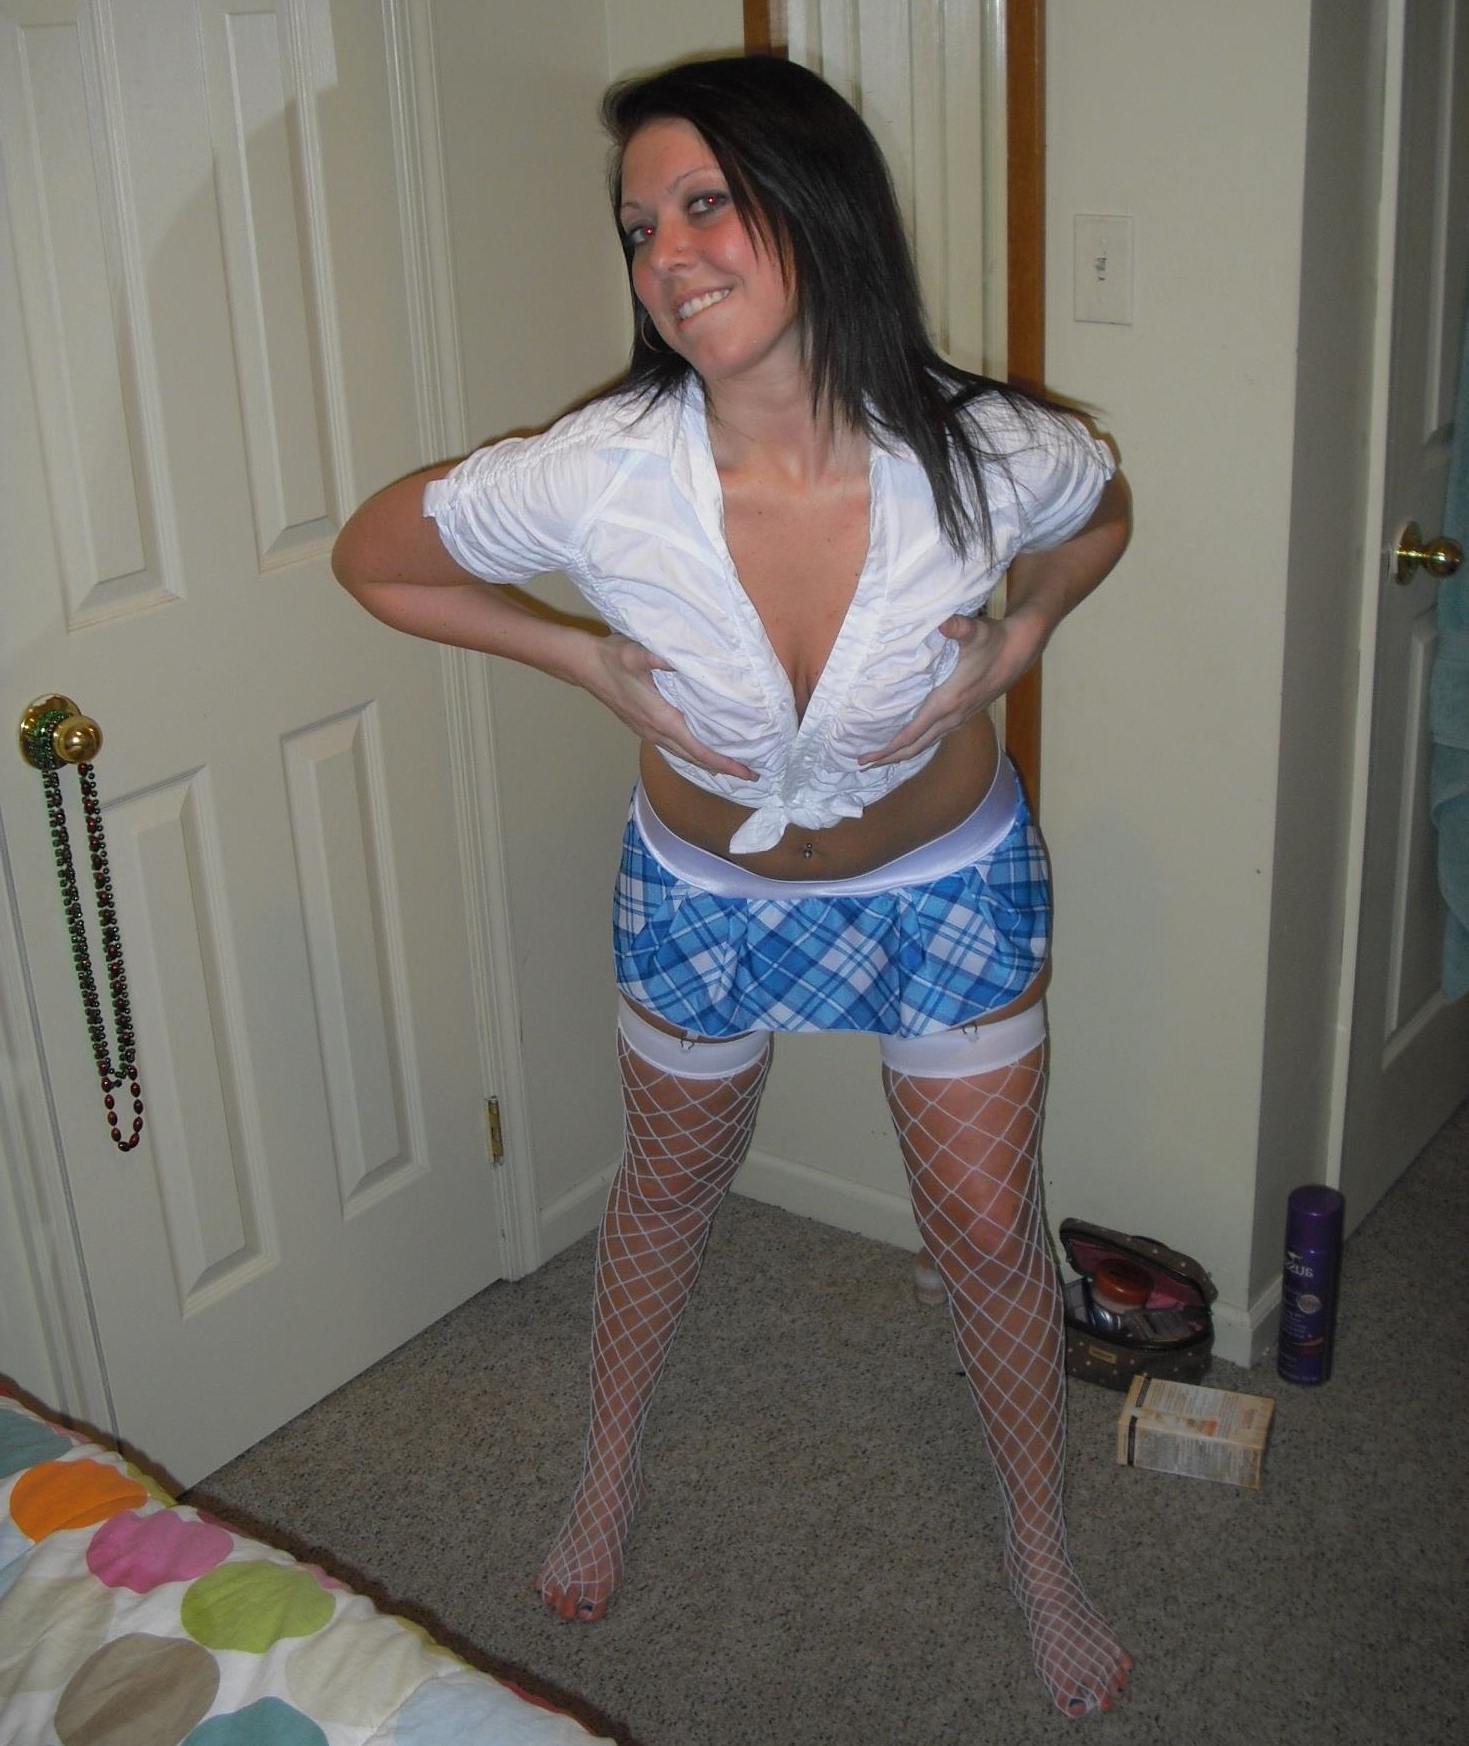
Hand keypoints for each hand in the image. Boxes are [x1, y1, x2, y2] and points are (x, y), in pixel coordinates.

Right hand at [583, 634, 755, 778]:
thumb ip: (662, 658)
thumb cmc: (613, 658)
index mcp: (661, 719)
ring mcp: (647, 732)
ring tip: (729, 767)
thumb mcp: (638, 652)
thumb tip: (689, 661)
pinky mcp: (643, 727)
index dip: (724, 763)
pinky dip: (692, 753)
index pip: (698, 749)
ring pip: (683, 755)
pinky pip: (673, 747)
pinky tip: (698, 750)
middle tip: (750, 774)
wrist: (584, 664)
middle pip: (694, 758)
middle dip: (722, 768)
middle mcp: (656, 731)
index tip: (746, 772)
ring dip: (707, 763)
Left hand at [860, 612, 1040, 768]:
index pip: (912, 734)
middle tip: (862, 763)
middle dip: (888, 757)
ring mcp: (959, 718)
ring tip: (880, 757)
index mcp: (947, 702)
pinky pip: (935, 736)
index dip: (888, 748)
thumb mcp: (975, 631)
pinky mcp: (964, 715)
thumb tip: (944, 623)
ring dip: (902, 752)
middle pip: (915, 746)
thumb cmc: (994, 641)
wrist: (1020, 650)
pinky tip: (908, 741)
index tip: (867, 757)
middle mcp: (952, 717)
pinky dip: (917, 742)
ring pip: (926, 743)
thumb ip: (958, 627)